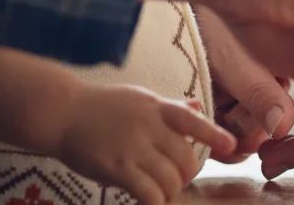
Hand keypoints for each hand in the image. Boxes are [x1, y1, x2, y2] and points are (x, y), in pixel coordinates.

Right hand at [56, 85, 235, 204]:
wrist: (62, 112)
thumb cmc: (102, 105)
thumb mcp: (140, 98)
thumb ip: (170, 107)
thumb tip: (197, 108)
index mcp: (157, 108)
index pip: (192, 121)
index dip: (214, 134)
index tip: (231, 146)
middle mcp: (149, 126)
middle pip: (185, 159)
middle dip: (186, 175)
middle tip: (177, 179)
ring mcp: (133, 148)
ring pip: (169, 179)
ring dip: (170, 191)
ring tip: (160, 191)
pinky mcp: (117, 168)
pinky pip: (147, 192)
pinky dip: (154, 201)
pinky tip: (148, 201)